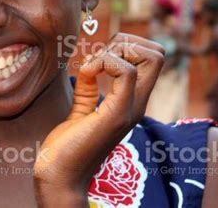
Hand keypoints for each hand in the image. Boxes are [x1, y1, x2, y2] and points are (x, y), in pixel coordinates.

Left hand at [34, 33, 164, 206]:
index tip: (100, 57)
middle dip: (126, 42)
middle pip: (158, 54)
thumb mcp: (82, 106)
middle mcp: (138, 103)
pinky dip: (103, 62)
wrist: (59, 176)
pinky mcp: (117, 114)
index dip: (127, 45)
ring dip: (115, 50)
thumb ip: (90, 84)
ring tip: (92, 67)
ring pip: (150, 57)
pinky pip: (126, 72)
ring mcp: (131, 109)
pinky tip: (86, 74)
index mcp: (132, 101)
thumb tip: (92, 62)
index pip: (153, 59)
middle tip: (99, 57)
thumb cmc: (68, 144)